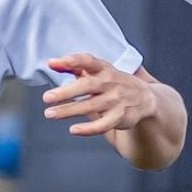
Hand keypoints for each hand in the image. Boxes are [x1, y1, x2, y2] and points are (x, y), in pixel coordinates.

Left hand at [43, 53, 158, 137]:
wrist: (145, 98)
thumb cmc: (112, 83)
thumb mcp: (97, 71)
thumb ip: (74, 66)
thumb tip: (51, 63)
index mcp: (104, 69)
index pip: (88, 61)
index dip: (72, 61)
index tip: (53, 63)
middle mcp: (111, 83)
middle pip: (87, 86)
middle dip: (66, 92)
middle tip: (46, 97)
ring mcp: (116, 100)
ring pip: (91, 106)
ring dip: (69, 110)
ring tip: (50, 114)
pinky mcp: (120, 117)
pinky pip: (103, 125)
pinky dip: (89, 129)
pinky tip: (73, 130)